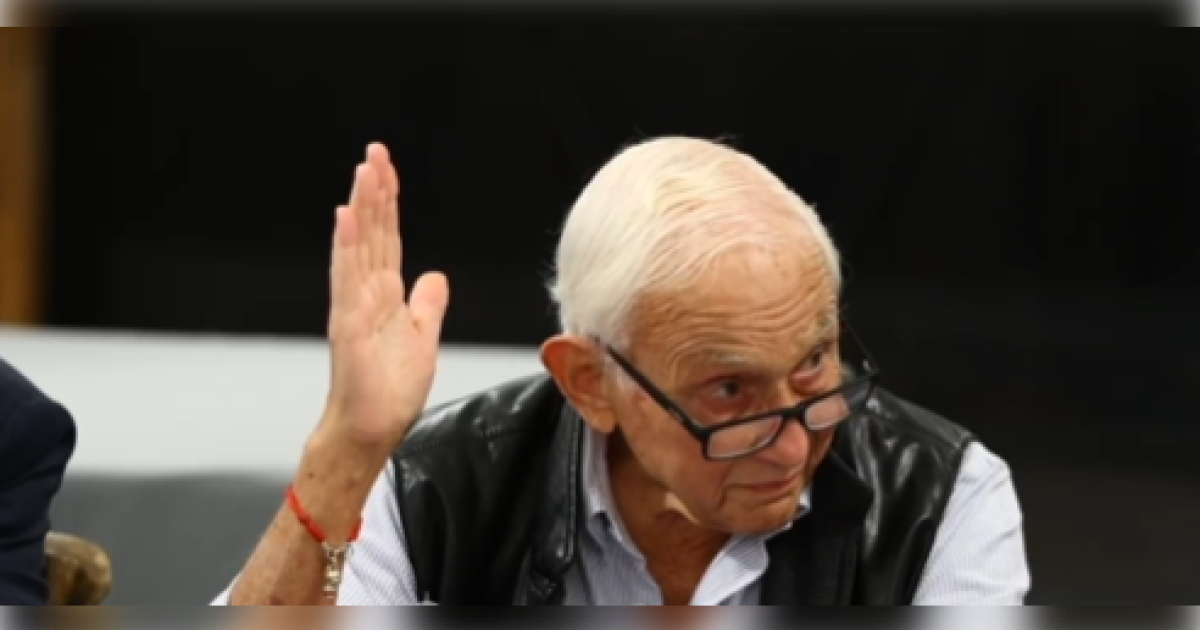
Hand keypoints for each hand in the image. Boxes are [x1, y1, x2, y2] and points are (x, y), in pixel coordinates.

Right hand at [320, 143, 449, 452]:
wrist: (372, 429)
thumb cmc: (390, 391)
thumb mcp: (422, 338)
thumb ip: (427, 306)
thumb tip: (435, 277)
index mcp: (384, 294)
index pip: (387, 238)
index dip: (388, 204)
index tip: (387, 168)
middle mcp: (365, 292)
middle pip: (371, 232)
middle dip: (374, 192)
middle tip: (375, 151)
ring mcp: (353, 305)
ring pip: (357, 246)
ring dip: (360, 208)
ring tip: (363, 171)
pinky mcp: (347, 324)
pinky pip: (346, 279)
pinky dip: (347, 247)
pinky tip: (346, 217)